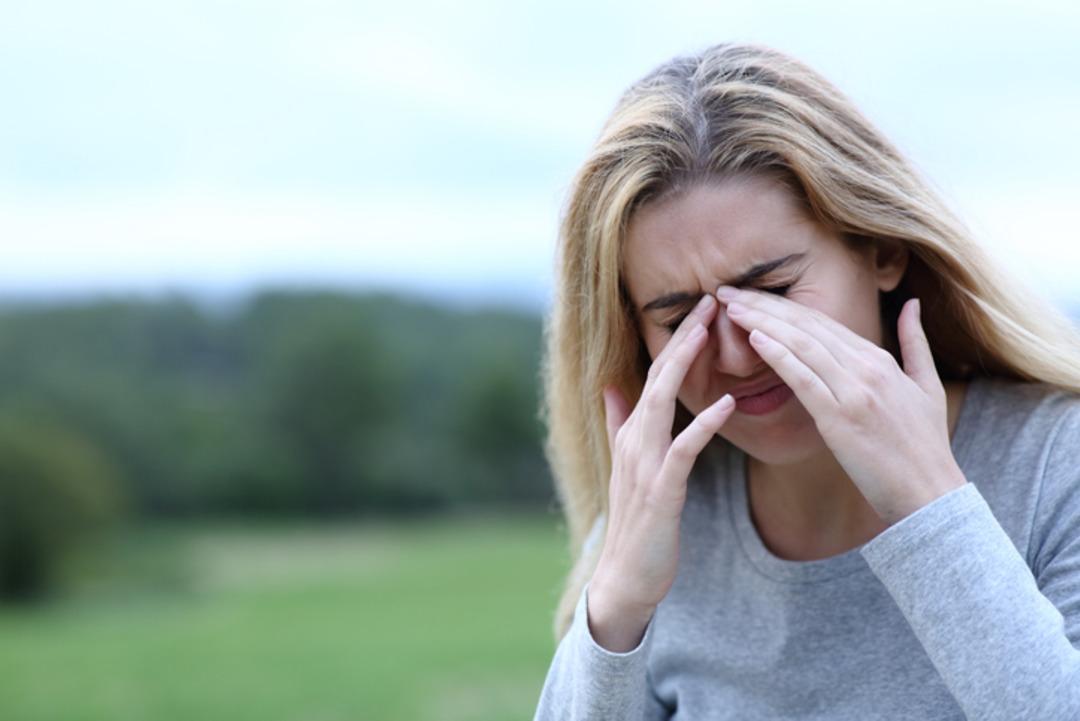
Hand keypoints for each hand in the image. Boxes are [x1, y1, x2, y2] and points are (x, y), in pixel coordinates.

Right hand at [591, 293, 737, 637]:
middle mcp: (634, 442)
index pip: (655, 376)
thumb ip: (619, 425)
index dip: (677, 341)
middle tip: (710, 299)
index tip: (703, 308)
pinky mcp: (661, 492)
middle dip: (683, 337)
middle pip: (658, 378)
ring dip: (686, 365)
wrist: (626, 578)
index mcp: (632, 434)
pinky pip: (682, 451)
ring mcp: (644, 465)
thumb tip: (612, 387)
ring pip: (662, 403)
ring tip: (710, 331)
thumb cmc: (637, 524)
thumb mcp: (627, 467)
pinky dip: (703, 424)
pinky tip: (726, 403)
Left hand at [714, 285, 966, 524]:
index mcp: (879, 359)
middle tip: (727, 291)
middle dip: (763, 304)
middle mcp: (866, 368)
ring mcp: (854, 391)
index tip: (752, 294)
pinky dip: (777, 354)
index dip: (783, 305)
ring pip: (800, 344)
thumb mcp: (928, 386)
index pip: (822, 322)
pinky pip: (803, 378)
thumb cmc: (926, 446)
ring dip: (760, 321)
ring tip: (729, 306)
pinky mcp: (840, 418)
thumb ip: (916, 343)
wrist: (931, 493)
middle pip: (806, 325)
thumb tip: (912, 303)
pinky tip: (753, 337)